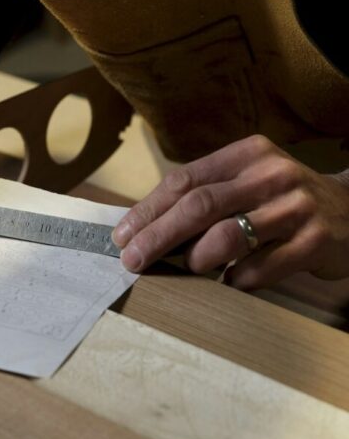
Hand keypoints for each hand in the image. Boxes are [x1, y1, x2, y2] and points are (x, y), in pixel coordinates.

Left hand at [110, 134, 348, 288]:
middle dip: (158, 236)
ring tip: (187, 268)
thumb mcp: (247, 181)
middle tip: (132, 260)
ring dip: (197, 258)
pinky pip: (262, 268)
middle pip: (199, 206)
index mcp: (246, 154)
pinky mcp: (316, 242)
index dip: (148, 209)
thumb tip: (143, 226)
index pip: (184, 180)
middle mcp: (271, 174)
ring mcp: (296, 207)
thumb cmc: (281, 198)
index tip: (122, 235)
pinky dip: (236, 280)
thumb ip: (205, 195)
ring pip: (228, 236)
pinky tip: (227, 284)